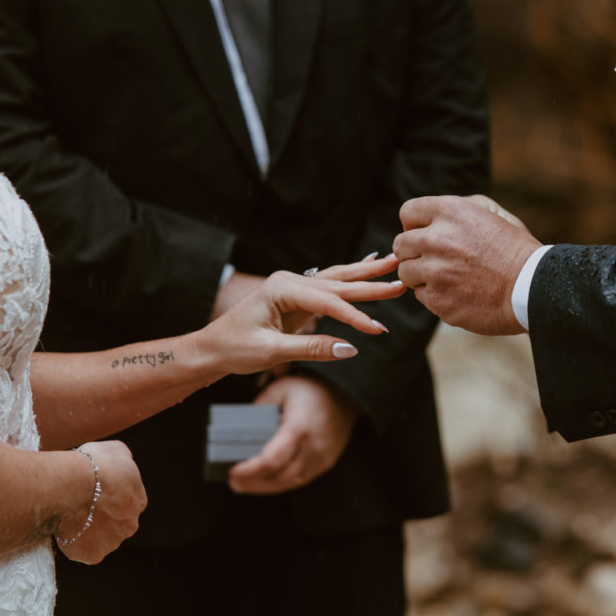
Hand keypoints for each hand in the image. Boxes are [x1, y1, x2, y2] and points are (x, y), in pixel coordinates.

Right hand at [57, 440, 146, 564]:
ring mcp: (112, 542)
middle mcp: (130, 524)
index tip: (92, 491)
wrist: (73, 484)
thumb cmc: (94, 464)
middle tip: (80, 505)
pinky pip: (82, 551)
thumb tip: (122, 464)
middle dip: (100, 516)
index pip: (125, 502)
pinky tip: (65, 529)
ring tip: (70, 517)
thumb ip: (122, 462)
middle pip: (114, 523)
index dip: (107, 497)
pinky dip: (74, 543)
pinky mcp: (92, 554)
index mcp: (139, 501)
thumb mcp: (116, 451)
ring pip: (100, 539)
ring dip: (88, 531)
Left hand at [198, 255, 404, 374]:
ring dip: (366, 275)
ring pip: (338, 279)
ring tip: (393, 263)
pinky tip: (368, 266)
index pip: (328, 302)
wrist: (212, 347)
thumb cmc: (235, 349)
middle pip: (338, 283)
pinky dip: (352, 279)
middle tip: (402, 280)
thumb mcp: (271, 352)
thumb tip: (350, 349)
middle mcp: (289, 280)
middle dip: (371, 284)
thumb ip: (312, 348)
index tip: (378, 329)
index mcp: (281, 288)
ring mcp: (294, 285)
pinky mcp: (298, 295)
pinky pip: (331, 287)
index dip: (354, 317)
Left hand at [229, 375, 357, 494]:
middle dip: (253, 483)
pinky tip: (264, 480)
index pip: (272, 459)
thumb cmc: (309, 389)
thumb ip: (258, 408)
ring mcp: (321, 459)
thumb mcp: (279, 388)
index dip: (250, 471)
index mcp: (299, 427)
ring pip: (289, 483)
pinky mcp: (325, 464)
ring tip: (243, 484)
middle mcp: (313, 448)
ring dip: (264, 487)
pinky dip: (279, 482)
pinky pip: (299, 480)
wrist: (345, 394)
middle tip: (232, 481)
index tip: (233, 471)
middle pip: (279, 477)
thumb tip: (239, 430)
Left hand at [393, 195, 540, 334]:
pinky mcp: (437, 299)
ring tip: (448, 277)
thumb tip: (427, 217)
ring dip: (421, 276)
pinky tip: (458, 293)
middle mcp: (437, 239)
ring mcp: (435, 271)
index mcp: (450, 211)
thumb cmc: (515, 249)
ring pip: (406, 272)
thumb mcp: (492, 213)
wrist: (533, 289)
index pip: (408, 212)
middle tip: (435, 259)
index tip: (425, 234)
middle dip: (414, 252)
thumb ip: (457, 209)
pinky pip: (421, 296)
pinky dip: (435, 296)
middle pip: (401, 244)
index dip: (414, 224)